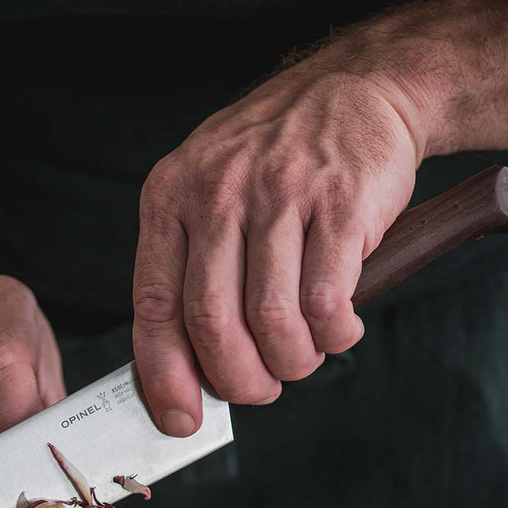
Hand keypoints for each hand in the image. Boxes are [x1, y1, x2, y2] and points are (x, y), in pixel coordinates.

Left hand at [133, 61, 419, 434]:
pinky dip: (332, 335)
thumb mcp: (208, 194)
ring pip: (271, 319)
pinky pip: (325, 300)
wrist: (354, 89)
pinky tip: (337, 328)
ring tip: (300, 357)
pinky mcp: (338, 202)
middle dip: (236, 379)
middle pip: (210, 322)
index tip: (180, 418)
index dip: (164, 374)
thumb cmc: (274, 163)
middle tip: (258, 390)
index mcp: (169, 198)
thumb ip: (192, 270)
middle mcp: (217, 193)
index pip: (153, 304)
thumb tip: (189, 368)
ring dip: (289, 361)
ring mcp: (279, 194)